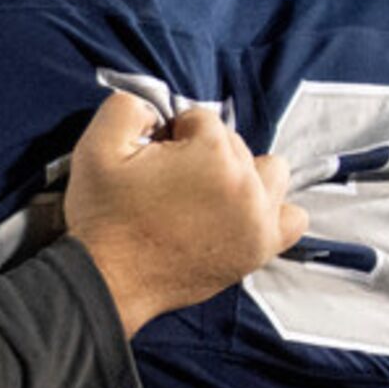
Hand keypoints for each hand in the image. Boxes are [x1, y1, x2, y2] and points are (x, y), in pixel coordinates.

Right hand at [63, 92, 304, 334]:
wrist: (107, 281)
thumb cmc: (104, 219)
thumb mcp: (96, 147)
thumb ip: (129, 107)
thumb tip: (155, 109)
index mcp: (211, 153)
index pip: (200, 120)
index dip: (171, 136)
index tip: (152, 161)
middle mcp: (245, 184)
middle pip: (234, 145)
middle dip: (202, 155)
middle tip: (168, 183)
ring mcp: (258, 220)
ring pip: (270, 173)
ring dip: (243, 175)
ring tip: (207, 193)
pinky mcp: (259, 249)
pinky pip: (292, 219)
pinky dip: (272, 211)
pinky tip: (240, 214)